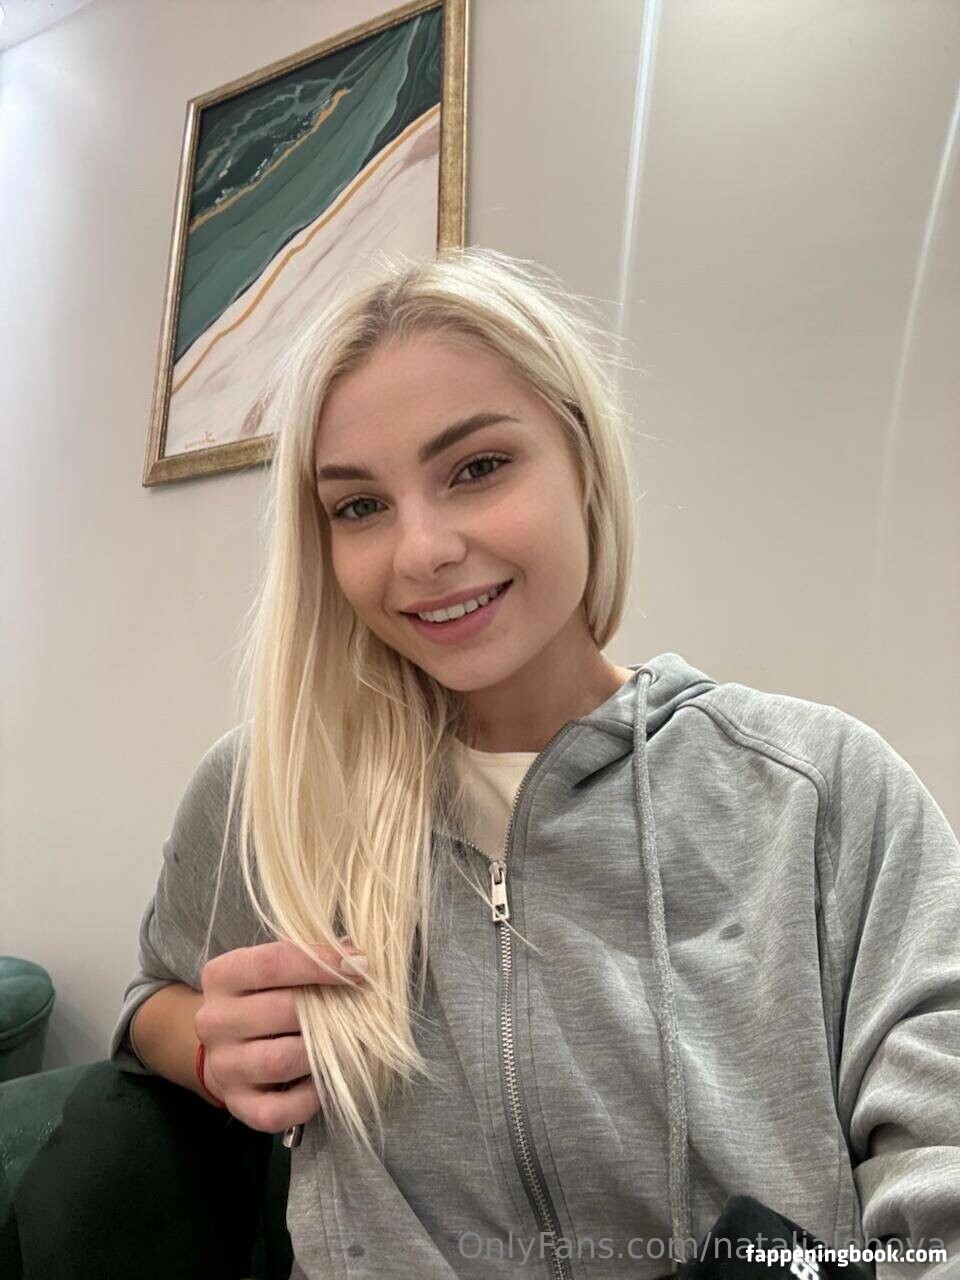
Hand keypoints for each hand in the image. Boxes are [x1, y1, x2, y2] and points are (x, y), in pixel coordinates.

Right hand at [194, 937, 366, 1132]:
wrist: (228, 1048)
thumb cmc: (265, 998)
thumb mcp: (276, 969)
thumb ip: (311, 959)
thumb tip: (357, 960)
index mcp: (222, 976)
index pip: (273, 963)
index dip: (321, 963)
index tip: (359, 966)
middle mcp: (214, 1020)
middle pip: (280, 1011)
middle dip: (327, 1009)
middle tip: (358, 1009)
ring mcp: (223, 1065)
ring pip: (280, 1061)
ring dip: (321, 1053)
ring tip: (345, 1043)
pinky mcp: (237, 1104)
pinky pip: (277, 1109)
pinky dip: (310, 1098)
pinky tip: (324, 1080)